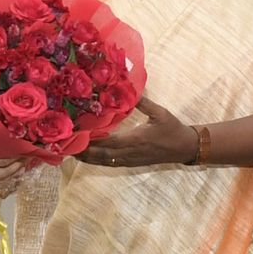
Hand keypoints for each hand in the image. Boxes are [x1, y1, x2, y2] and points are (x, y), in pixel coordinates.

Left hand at [80, 97, 197, 169]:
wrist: (184, 148)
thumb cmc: (173, 129)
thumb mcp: (160, 113)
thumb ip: (144, 103)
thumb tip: (129, 90)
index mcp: (136, 139)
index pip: (109, 142)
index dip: (93, 141)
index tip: (79, 136)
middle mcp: (131, 152)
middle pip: (103, 155)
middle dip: (85, 152)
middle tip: (67, 147)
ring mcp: (131, 160)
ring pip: (106, 162)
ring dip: (89, 158)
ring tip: (73, 153)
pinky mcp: (133, 163)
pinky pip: (112, 164)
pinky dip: (99, 161)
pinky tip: (90, 158)